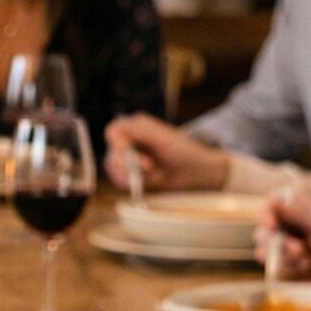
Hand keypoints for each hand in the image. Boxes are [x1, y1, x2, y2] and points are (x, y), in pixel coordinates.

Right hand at [103, 113, 229, 190]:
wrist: (198, 171)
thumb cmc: (185, 150)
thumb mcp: (162, 137)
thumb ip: (138, 130)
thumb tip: (115, 129)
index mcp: (136, 126)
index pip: (112, 132)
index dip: (117, 144)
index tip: (128, 154)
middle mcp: (130, 141)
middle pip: (112, 154)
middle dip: (130, 165)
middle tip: (151, 167)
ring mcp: (130, 158)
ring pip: (114, 170)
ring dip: (134, 176)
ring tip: (156, 174)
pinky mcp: (133, 174)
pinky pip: (121, 182)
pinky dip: (136, 184)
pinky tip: (154, 180)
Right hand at [260, 189, 310, 289]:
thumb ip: (298, 212)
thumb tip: (273, 198)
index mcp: (300, 215)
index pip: (272, 209)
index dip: (267, 214)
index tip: (271, 224)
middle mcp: (291, 232)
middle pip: (264, 230)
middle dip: (272, 237)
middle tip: (292, 245)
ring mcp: (288, 254)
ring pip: (265, 250)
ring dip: (283, 253)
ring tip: (304, 258)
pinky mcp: (288, 273)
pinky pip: (272, 270)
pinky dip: (285, 268)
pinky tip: (304, 268)